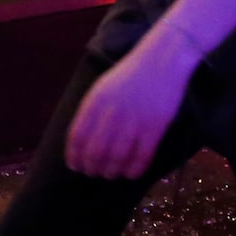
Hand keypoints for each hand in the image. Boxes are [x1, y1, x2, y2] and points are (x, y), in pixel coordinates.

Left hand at [64, 33, 197, 178]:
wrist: (161, 61)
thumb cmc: (129, 75)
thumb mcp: (102, 88)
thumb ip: (90, 112)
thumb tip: (80, 141)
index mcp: (94, 102)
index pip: (77, 137)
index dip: (74, 156)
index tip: (75, 166)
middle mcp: (112, 113)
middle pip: (96, 151)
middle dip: (91, 168)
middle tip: (93, 173)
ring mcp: (134, 121)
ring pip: (117, 157)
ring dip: (111, 171)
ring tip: (110, 175)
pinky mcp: (156, 127)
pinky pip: (142, 156)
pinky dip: (134, 169)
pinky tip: (130, 174)